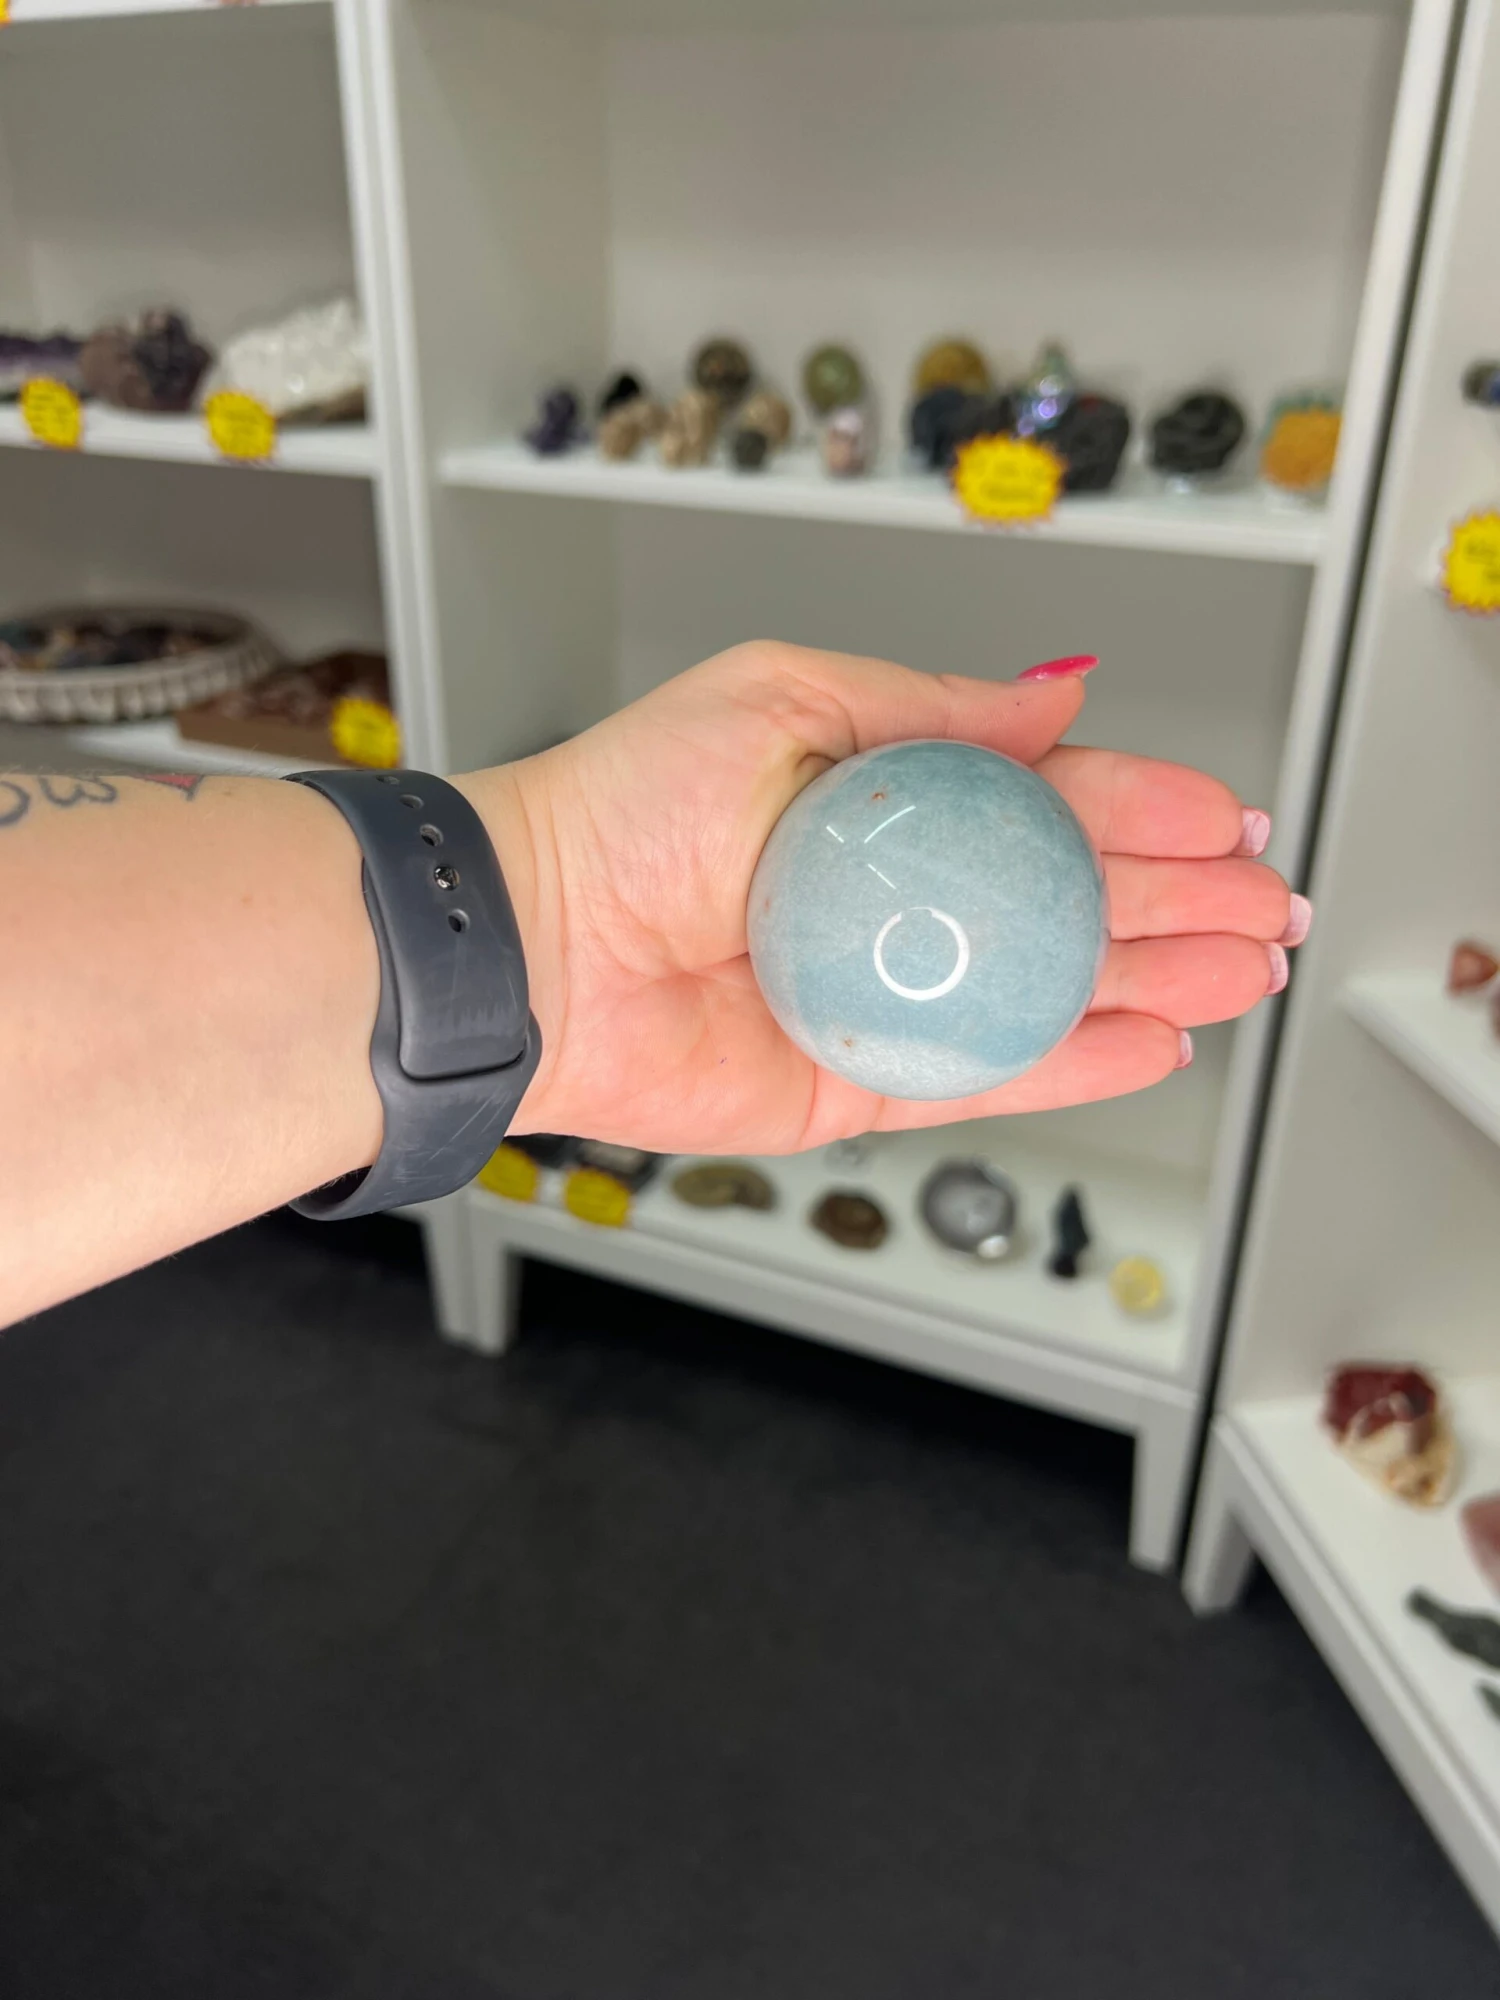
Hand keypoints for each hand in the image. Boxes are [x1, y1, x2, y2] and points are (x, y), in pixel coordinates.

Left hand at [461, 642, 1302, 1154]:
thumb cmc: (627, 809)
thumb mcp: (786, 700)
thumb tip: (1055, 693)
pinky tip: (1155, 1041)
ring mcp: (886, 992)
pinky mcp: (860, 1081)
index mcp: (885, 794)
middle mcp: (894, 895)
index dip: (1143, 804)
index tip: (1222, 815)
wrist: (538, 945)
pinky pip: (992, 1075)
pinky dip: (1079, 1062)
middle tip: (1263, 905)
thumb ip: (930, 707)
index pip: (1044, 800)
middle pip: (1067, 898)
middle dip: (1177, 897)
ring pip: (1052, 989)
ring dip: (1154, 977)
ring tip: (1242, 972)